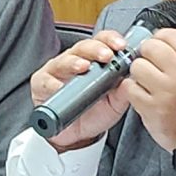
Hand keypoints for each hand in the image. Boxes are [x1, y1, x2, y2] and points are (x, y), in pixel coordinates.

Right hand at [31, 31, 130, 149]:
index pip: (102, 42)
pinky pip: (44, 82)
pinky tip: (59, 87)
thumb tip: (134, 78)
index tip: (121, 46)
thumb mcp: (115, 103)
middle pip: (83, 47)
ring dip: (74, 62)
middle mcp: (74, 61)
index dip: (111, 40)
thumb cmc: (95, 113)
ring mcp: (57, 72)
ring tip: (84, 66)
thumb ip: (124, 91)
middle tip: (106, 56)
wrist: (78, 136)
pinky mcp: (41, 85)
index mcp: (94, 60)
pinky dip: (52, 84)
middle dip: (95, 49)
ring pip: (63, 60)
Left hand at [125, 28, 175, 152]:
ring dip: (139, 75)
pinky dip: (134, 92)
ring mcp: (167, 90)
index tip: (160, 52)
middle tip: (153, 69)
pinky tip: (146, 97)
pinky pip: (130, 87)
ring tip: (149, 84)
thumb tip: (164, 34)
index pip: (168, 34)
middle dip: (147, 57)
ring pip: (137, 66)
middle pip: (149, 47)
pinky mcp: (152, 106)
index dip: (160, 41)